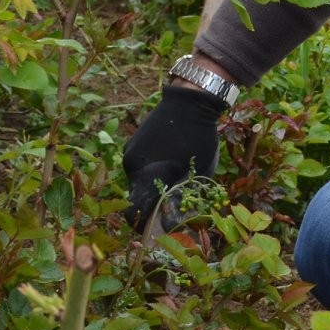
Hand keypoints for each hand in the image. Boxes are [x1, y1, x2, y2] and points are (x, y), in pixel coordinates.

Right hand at [121, 84, 224, 228]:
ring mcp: (130, 151)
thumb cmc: (199, 139)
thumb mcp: (197, 174)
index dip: (144, 225)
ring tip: (175, 173)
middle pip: (137, 195)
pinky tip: (170, 158)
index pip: (134, 212)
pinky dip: (152, 168)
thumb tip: (171, 225)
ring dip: (153, 183)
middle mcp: (131, 165)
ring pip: (138, 179)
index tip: (157, 229)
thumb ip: (182, 199)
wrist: (190, 101)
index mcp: (144, 175)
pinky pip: (140, 164)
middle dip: (153, 202)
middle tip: (174, 199)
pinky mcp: (134, 142)